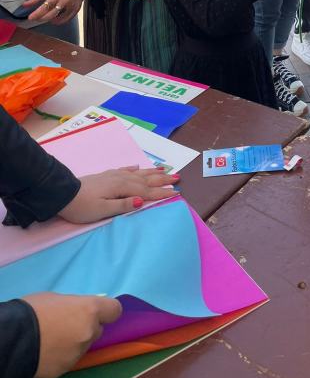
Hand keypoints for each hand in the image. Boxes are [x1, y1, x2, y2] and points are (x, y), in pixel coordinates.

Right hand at [24, 292, 121, 377]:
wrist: (13, 340)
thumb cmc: (33, 310)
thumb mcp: (56, 299)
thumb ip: (74, 306)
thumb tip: (78, 312)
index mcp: (90, 310)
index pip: (115, 311)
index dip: (106, 311)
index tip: (97, 312)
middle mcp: (89, 332)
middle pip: (96, 330)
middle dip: (86, 328)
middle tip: (66, 326)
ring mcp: (78, 353)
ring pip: (82, 347)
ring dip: (73, 344)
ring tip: (52, 341)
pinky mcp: (65, 370)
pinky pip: (68, 360)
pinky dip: (60, 357)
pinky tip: (45, 353)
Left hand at [25, 0, 82, 24]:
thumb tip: (25, 5)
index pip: (43, 7)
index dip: (36, 14)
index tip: (30, 18)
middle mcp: (61, 1)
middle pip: (49, 14)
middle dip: (41, 18)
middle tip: (36, 18)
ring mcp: (69, 6)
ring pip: (58, 18)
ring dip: (50, 20)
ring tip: (46, 18)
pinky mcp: (75, 9)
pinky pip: (67, 19)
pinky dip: (60, 21)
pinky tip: (56, 20)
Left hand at [58, 166, 178, 222]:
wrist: (63, 194)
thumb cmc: (82, 207)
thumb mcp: (102, 210)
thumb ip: (122, 205)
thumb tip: (141, 200)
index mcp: (122, 188)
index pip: (146, 192)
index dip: (162, 192)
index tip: (177, 192)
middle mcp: (121, 179)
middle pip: (146, 180)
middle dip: (163, 179)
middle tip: (178, 177)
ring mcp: (114, 175)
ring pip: (138, 173)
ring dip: (152, 172)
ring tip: (165, 170)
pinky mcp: (107, 175)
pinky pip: (125, 170)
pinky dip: (134, 169)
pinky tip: (139, 167)